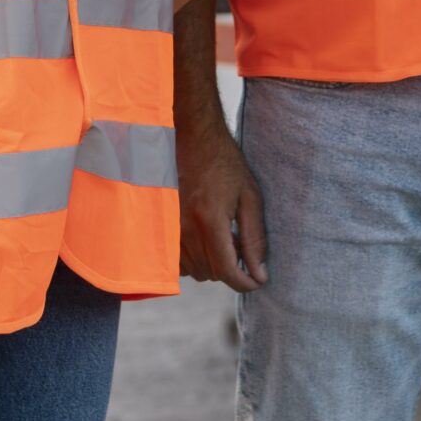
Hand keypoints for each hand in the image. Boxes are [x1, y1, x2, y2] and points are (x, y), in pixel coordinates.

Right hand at [178, 116, 266, 289]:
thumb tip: (260, 273)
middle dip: (230, 268)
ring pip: (194, 270)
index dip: (245, 282)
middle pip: (211, 274)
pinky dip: (192, 259)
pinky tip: (202, 240)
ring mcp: (169, 228)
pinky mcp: (160, 226)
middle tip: (238, 245)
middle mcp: (185, 228)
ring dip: (211, 264)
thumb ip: (255, 238)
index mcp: (210, 220)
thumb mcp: (249, 197)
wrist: (191, 138)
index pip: (227, 272)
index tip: (257, 280)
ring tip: (220, 239)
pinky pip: (176, 261)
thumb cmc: (224, 163)